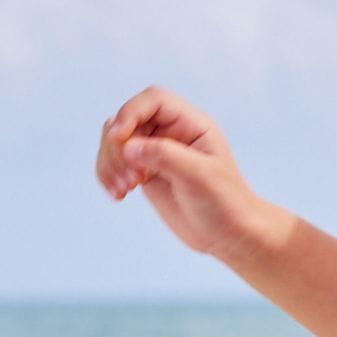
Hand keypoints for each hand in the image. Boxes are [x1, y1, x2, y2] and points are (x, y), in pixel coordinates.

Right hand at [96, 88, 263, 259]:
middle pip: (128, 120)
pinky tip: (117, 195)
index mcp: (191, 124)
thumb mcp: (200, 177)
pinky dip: (108, 175)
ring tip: (122, 190)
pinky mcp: (145, 172)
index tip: (118, 137)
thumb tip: (128, 146)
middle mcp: (171, 132)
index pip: (154, 101)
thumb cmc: (225, 204)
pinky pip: (115, 162)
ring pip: (116, 141)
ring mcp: (156, 151)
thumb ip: (165, 156)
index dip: (131, 113)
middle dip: (118, 147)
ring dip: (110, 162)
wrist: (228, 235)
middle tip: (131, 180)